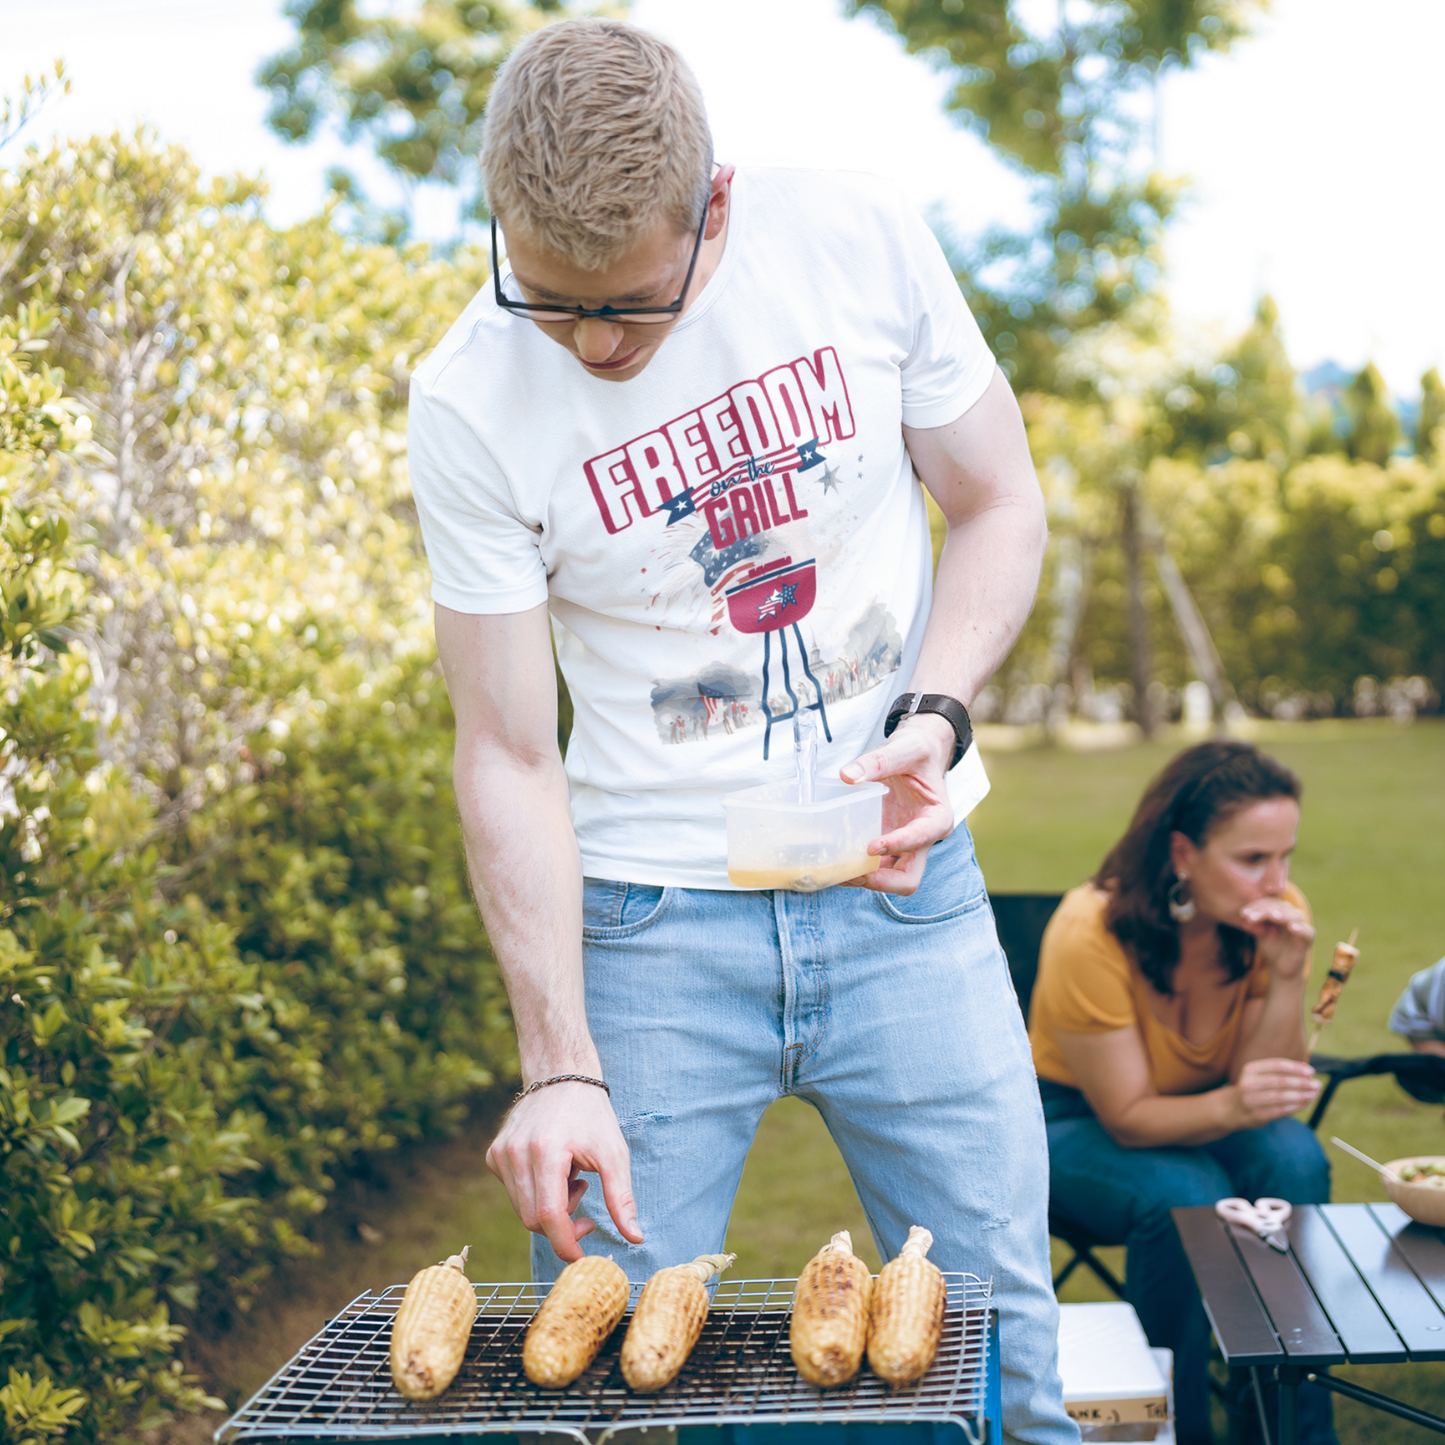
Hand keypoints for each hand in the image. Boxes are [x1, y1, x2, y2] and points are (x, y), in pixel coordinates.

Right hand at [485, 1081, 643, 1261]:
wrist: (561, 1076)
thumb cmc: (592, 1115)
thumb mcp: (614, 1154)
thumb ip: (621, 1198)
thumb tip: (635, 1239)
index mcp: (546, 1151)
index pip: (548, 1216)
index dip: (565, 1243)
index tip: (582, 1255)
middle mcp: (516, 1152)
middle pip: (533, 1219)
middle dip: (561, 1224)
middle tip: (585, 1196)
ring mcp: (501, 1153)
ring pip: (522, 1209)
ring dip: (550, 1206)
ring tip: (571, 1176)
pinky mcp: (494, 1154)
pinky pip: (514, 1193)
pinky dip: (536, 1192)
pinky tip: (554, 1168)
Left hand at [838, 712, 953, 894]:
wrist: (919, 751)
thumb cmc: (918, 751)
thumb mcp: (903, 748)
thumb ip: (877, 761)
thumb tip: (848, 776)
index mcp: (937, 817)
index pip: (921, 839)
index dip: (897, 845)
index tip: (871, 847)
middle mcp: (924, 839)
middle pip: (910, 878)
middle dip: (882, 881)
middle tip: (854, 872)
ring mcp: (906, 845)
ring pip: (891, 879)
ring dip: (867, 880)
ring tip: (838, 871)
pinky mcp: (889, 844)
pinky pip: (876, 867)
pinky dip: (859, 870)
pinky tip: (838, 863)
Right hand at [1225, 1057, 1319, 1128]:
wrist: (1232, 1108)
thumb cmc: (1255, 1089)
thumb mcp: (1259, 1076)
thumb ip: (1280, 1073)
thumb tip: (1308, 1072)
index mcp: (1250, 1069)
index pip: (1276, 1065)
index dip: (1295, 1068)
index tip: (1311, 1071)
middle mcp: (1248, 1083)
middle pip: (1280, 1081)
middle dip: (1301, 1082)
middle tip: (1317, 1084)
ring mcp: (1251, 1100)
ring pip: (1281, 1097)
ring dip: (1301, 1095)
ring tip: (1314, 1094)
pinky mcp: (1257, 1115)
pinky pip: (1280, 1110)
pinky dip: (1296, 1106)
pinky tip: (1305, 1103)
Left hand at [1238, 896, 1314, 979]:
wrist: (1281, 967)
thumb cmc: (1272, 946)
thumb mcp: (1261, 935)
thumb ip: (1255, 926)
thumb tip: (1245, 920)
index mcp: (1279, 910)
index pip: (1268, 902)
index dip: (1256, 905)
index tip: (1242, 913)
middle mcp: (1291, 914)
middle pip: (1279, 906)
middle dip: (1263, 910)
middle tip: (1250, 917)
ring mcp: (1302, 925)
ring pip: (1294, 915)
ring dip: (1282, 915)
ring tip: (1272, 916)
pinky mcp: (1308, 938)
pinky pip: (1307, 932)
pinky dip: (1300, 928)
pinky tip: (1292, 927)